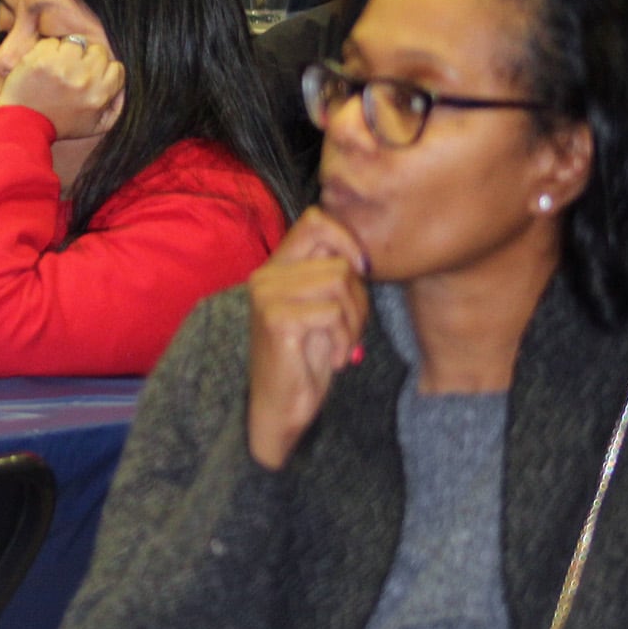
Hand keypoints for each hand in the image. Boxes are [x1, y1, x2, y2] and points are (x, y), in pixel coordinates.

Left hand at [0, 36, 124, 138]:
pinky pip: (52, 42)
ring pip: (75, 43)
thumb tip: (125, 88)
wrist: (23, 124)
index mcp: (100, 94)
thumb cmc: (61, 125)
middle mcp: (84, 78)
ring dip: (67, 52)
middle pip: (97, 50)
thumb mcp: (96, 126)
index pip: (116, 67)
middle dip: (87, 58)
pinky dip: (47, 50)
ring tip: (58, 68)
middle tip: (74, 70)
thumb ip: (117, 108)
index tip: (92, 76)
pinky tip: (43, 66)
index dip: (104, 70)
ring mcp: (61, 66)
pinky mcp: (40, 59)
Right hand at [245, 208, 371, 470]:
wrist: (279, 408)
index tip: (360, 272)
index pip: (315, 221)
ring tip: (343, 344)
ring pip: (338, 283)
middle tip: (350, 329)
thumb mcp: (321, 310)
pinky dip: (344, 339)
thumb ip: (331, 278)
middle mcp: (265, 276)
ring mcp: (267, 296)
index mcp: (275, 268)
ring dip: (354, 321)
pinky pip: (331, 312)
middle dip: (359, 299)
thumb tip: (362, 258)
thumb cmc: (305, 361)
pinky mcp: (275, 320)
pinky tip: (336, 358)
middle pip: (338, 261)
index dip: (347, 239)